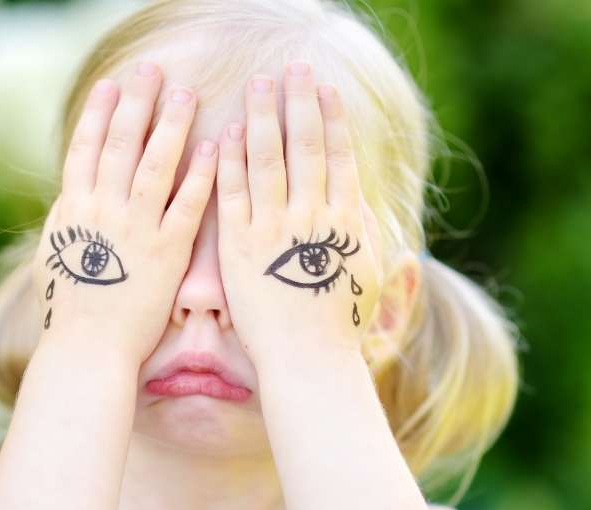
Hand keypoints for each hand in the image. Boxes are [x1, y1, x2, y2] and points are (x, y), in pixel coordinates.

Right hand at [33, 62, 216, 367]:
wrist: (88, 350)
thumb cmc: (71, 311)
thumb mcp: (56, 256)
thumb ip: (68, 221)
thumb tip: (72, 192)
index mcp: (74, 209)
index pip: (86, 148)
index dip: (100, 113)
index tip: (112, 84)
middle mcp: (103, 211)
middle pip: (121, 143)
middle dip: (137, 102)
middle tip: (153, 71)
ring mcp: (136, 229)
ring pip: (156, 164)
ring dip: (171, 124)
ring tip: (186, 94)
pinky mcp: (167, 252)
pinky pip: (187, 204)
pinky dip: (201, 173)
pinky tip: (215, 147)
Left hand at [216, 62, 384, 367]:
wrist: (307, 360)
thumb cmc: (339, 323)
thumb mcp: (366, 270)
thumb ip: (361, 227)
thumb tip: (356, 193)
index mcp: (344, 220)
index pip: (337, 156)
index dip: (331, 118)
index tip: (324, 88)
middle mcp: (309, 218)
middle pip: (304, 146)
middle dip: (298, 102)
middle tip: (292, 68)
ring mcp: (272, 230)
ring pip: (267, 160)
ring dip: (262, 118)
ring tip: (258, 84)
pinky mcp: (238, 247)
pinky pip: (232, 194)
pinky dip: (229, 161)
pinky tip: (224, 133)